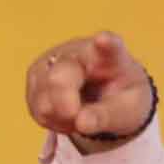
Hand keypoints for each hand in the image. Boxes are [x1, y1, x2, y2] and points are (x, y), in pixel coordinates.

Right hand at [24, 31, 152, 152]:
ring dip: (62, 118)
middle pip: (60, 76)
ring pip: (44, 97)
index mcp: (111, 56)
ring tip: (82, 116)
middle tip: (73, 116)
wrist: (106, 94)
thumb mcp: (127, 111)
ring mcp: (53, 61)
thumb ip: (108, 116)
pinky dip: (52, 120)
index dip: (107, 43)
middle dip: (64, 103)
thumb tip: (81, 123)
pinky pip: (36, 107)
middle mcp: (78, 51)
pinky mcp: (36, 76)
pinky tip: (68, 116)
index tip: (104, 40)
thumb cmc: (121, 98)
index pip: (110, 46)